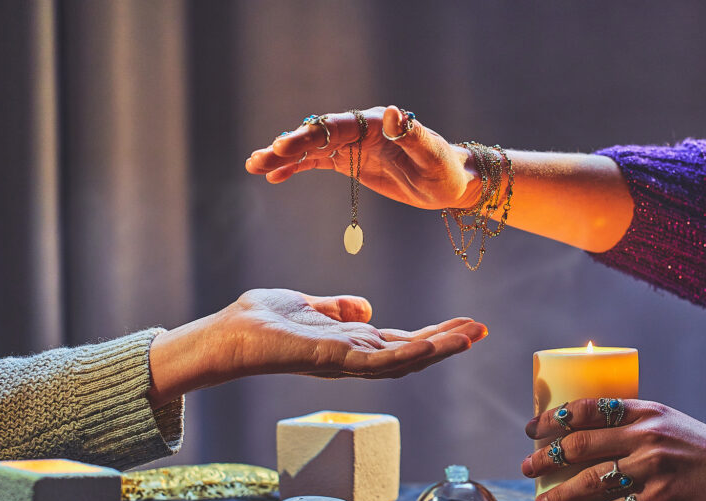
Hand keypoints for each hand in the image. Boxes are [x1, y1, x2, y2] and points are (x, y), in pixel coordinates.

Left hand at [147, 288, 486, 407]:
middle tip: (482, 330)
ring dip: (438, 350)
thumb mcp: (306, 306)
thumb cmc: (259, 322)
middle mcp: (354, 359)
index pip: (403, 341)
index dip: (436, 335)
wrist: (228, 335)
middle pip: (411, 353)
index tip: (467, 323)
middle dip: (447, 343)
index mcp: (352, 345)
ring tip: (470, 336)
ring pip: (402, 360)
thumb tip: (364, 307)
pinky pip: (376, 362)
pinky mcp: (331, 361)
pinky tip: (430, 345)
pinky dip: (406, 354)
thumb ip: (336, 309)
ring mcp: (345, 363)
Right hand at [245, 106, 478, 210]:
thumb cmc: (445, 170)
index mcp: (377, 124)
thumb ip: (412, 135)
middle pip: (318, 136)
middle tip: (260, 159)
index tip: (285, 147)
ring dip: (284, 157)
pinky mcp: (352, 162)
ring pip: (313, 149)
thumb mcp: (432, 156)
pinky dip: (296, 169)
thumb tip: (392, 113)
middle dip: (288, 147)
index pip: (337, 128)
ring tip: (254, 165)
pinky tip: (274, 177)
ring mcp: (354, 146)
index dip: (310, 137)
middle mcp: (361, 130)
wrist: (451, 183)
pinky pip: (319, 163)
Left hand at [522, 399, 705, 500]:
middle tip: (526, 467)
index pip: (587, 408)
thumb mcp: (667, 422)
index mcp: (643, 411)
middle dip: (546, 457)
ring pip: (591, 480)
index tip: (532, 429)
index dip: (553, 418)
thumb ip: (631, 424)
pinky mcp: (659, 497)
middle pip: (581, 444)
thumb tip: (584, 433)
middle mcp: (644, 436)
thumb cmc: (700, 448)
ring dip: (560, 493)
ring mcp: (651, 467)